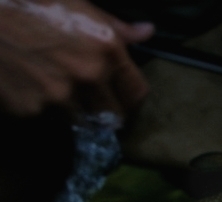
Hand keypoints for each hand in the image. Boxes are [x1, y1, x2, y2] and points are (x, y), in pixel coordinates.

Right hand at [0, 0, 153, 118]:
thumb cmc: (26, 2)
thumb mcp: (75, 2)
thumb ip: (115, 25)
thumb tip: (147, 32)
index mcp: (106, 48)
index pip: (137, 93)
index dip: (130, 100)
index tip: (121, 101)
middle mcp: (89, 75)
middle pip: (113, 116)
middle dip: (105, 115)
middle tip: (92, 107)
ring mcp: (60, 95)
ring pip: (81, 122)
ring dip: (73, 115)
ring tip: (55, 93)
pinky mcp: (32, 110)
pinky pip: (45, 120)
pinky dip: (40, 111)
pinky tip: (28, 90)